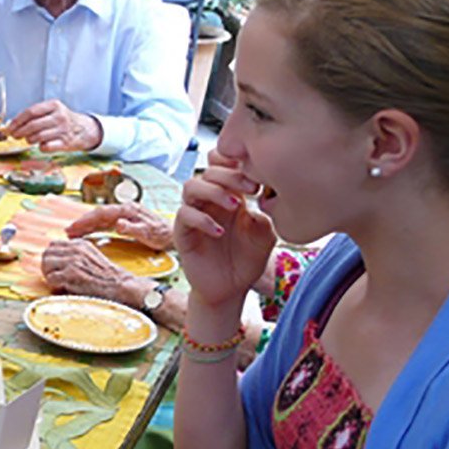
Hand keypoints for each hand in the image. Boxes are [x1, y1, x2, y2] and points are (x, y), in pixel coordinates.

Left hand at [6, 100, 102, 152]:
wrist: (85, 129)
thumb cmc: (63, 120)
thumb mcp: (52, 111)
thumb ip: (35, 115)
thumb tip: (13, 125)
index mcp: (54, 105)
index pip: (31, 112)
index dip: (17, 121)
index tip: (9, 127)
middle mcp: (59, 116)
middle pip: (33, 125)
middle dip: (19, 132)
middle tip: (14, 135)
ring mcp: (63, 130)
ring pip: (38, 136)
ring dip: (29, 139)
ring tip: (28, 139)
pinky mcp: (66, 143)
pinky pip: (46, 147)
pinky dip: (40, 147)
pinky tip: (42, 145)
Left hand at [41, 239, 139, 304]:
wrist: (120, 286)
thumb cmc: (106, 277)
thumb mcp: (91, 257)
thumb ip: (74, 254)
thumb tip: (53, 259)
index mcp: (80, 243)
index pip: (53, 245)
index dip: (52, 258)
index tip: (58, 269)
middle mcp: (75, 249)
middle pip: (46, 253)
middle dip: (48, 267)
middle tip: (56, 278)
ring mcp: (73, 260)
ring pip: (45, 264)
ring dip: (50, 276)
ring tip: (61, 283)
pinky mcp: (71, 274)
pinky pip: (50, 279)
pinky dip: (55, 286)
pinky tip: (66, 288)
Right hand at [66, 203, 173, 251]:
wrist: (173, 235)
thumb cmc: (162, 235)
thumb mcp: (149, 233)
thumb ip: (133, 228)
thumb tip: (118, 224)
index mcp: (128, 209)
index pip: (102, 213)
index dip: (87, 220)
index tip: (75, 227)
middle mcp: (124, 209)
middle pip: (98, 214)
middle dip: (82, 222)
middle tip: (68, 232)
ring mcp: (123, 214)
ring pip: (100, 218)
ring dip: (86, 225)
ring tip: (72, 233)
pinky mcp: (124, 220)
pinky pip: (105, 223)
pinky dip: (94, 227)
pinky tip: (86, 233)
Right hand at [174, 149, 275, 309]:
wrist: (231, 288)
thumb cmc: (247, 258)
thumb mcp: (266, 233)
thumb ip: (264, 212)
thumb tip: (263, 197)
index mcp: (229, 194)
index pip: (222, 163)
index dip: (235, 160)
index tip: (258, 174)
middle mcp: (208, 200)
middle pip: (208, 170)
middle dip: (230, 175)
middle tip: (252, 188)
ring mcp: (194, 214)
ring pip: (191, 186)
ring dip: (214, 191)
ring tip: (236, 206)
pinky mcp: (183, 232)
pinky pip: (184, 215)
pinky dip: (202, 219)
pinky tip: (220, 232)